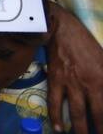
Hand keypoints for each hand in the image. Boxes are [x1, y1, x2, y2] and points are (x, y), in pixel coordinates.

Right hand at [47, 3, 102, 132]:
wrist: (62, 28)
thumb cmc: (86, 44)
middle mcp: (89, 85)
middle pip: (96, 115)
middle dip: (97, 129)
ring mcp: (71, 83)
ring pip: (77, 113)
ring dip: (80, 129)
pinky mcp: (55, 80)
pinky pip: (55, 102)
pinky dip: (55, 116)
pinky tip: (58, 128)